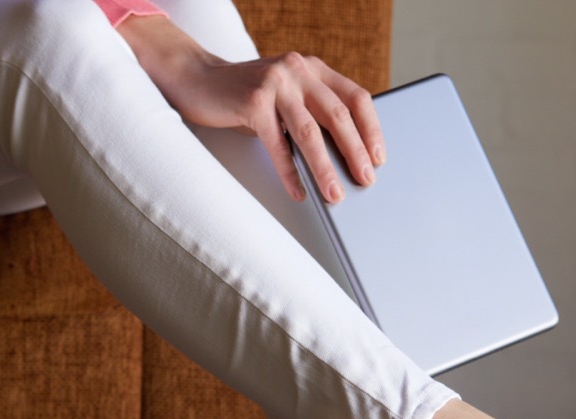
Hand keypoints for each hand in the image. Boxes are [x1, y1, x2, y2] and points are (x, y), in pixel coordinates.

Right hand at [118, 15, 384, 203]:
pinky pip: (278, 144)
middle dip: (355, 152)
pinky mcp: (252, 101)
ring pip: (310, 132)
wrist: (197, 80)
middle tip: (366, 180)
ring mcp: (275, 83)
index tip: (378, 157)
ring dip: (325, 168)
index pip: (355, 97)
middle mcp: (297, 70)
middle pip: (338, 115)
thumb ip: (312, 112)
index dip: (371, 129)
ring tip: (335, 194)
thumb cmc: (245, 96)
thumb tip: (345, 156)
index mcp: (312, 68)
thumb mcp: (286, 97)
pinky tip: (298, 191)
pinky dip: (289, 172)